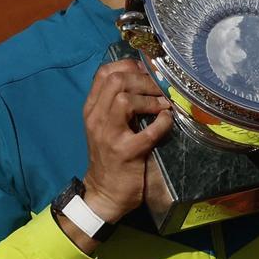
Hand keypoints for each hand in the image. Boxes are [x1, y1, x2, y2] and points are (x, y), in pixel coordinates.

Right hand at [80, 59, 172, 223]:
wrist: (104, 192)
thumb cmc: (109, 155)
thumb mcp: (106, 125)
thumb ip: (116, 103)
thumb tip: (144, 77)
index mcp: (91, 109)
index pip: (103, 73)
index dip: (128, 66)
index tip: (146, 71)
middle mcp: (96, 119)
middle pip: (116, 81)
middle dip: (143, 80)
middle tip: (160, 88)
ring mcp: (109, 136)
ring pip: (125, 100)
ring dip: (151, 99)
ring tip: (163, 105)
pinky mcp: (126, 153)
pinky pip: (148, 131)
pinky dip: (162, 122)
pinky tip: (167, 121)